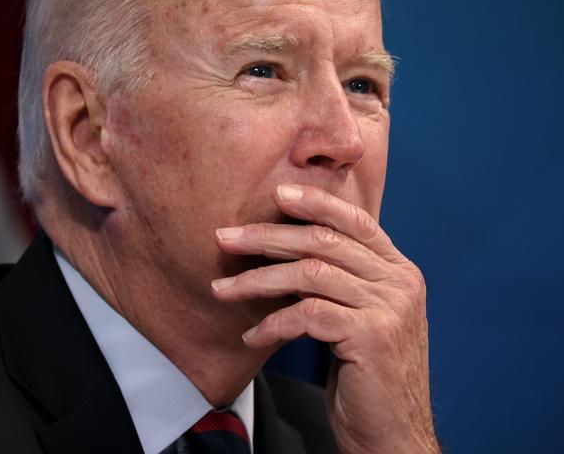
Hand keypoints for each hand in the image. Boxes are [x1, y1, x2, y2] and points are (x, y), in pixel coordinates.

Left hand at [212, 184, 439, 453]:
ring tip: (223, 290)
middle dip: (267, 237)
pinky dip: (273, 323)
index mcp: (398, 270)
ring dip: (258, 280)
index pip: (356, 221)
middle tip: (225, 239)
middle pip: (324, 242)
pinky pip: (308, 315)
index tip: (278, 194)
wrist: (393, 435)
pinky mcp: (372, 337)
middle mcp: (399, 282)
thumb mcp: (358, 317)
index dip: (316, 202)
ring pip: (310, 273)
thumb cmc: (367, 374)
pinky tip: (252, 336)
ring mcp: (389, 308)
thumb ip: (340, 281)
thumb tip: (286, 250)